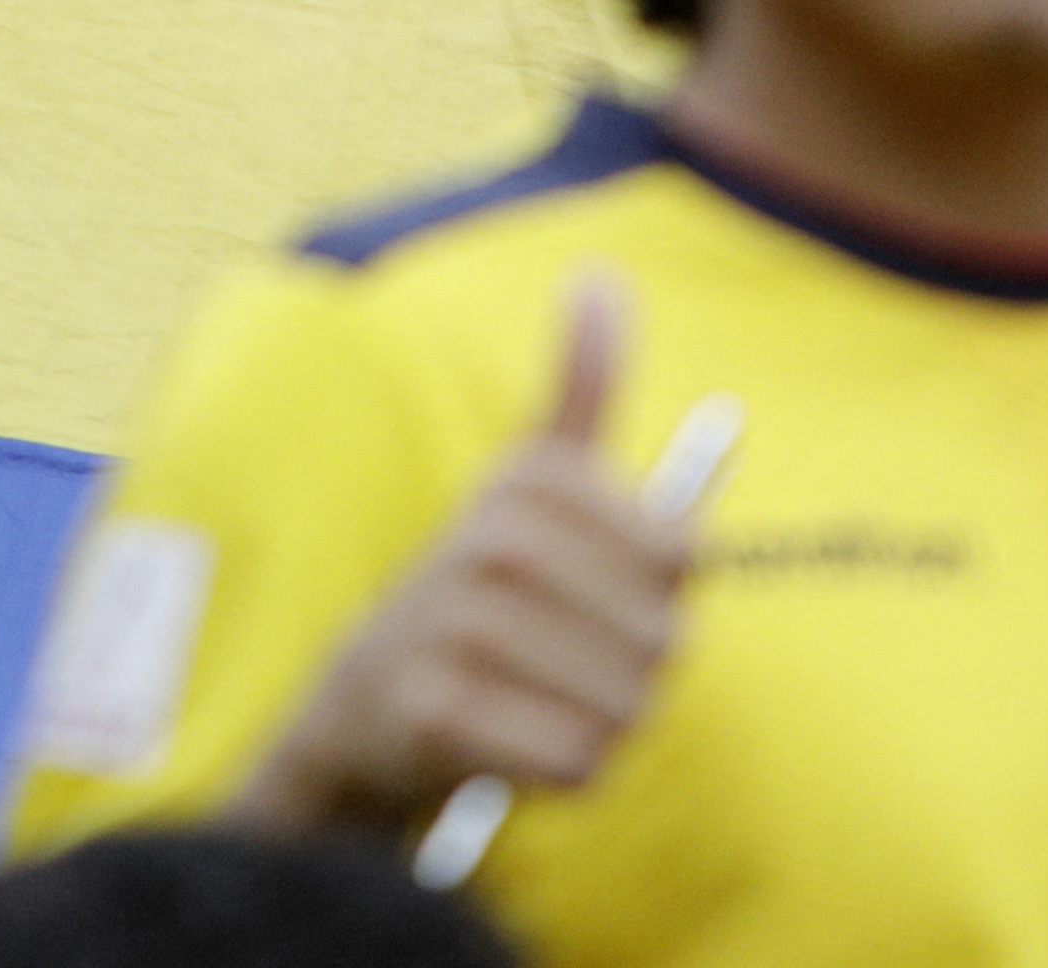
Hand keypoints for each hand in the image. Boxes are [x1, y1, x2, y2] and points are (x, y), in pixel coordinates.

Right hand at [237, 274, 695, 834]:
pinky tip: (511, 744)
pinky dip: (563, 773)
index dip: (656, 593)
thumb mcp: (529, 483)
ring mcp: (457, 623)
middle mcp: (492, 540)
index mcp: (531, 481)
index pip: (686, 557)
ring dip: (597, 725)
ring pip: (627, 709)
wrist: (361, 700)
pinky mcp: (434, 709)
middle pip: (664, 642)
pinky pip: (578, 763)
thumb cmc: (481, 593)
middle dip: (629, 671)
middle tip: (556, 660)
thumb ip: (581, 386)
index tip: (590, 588)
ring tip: (532, 701)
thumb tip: (599, 275)